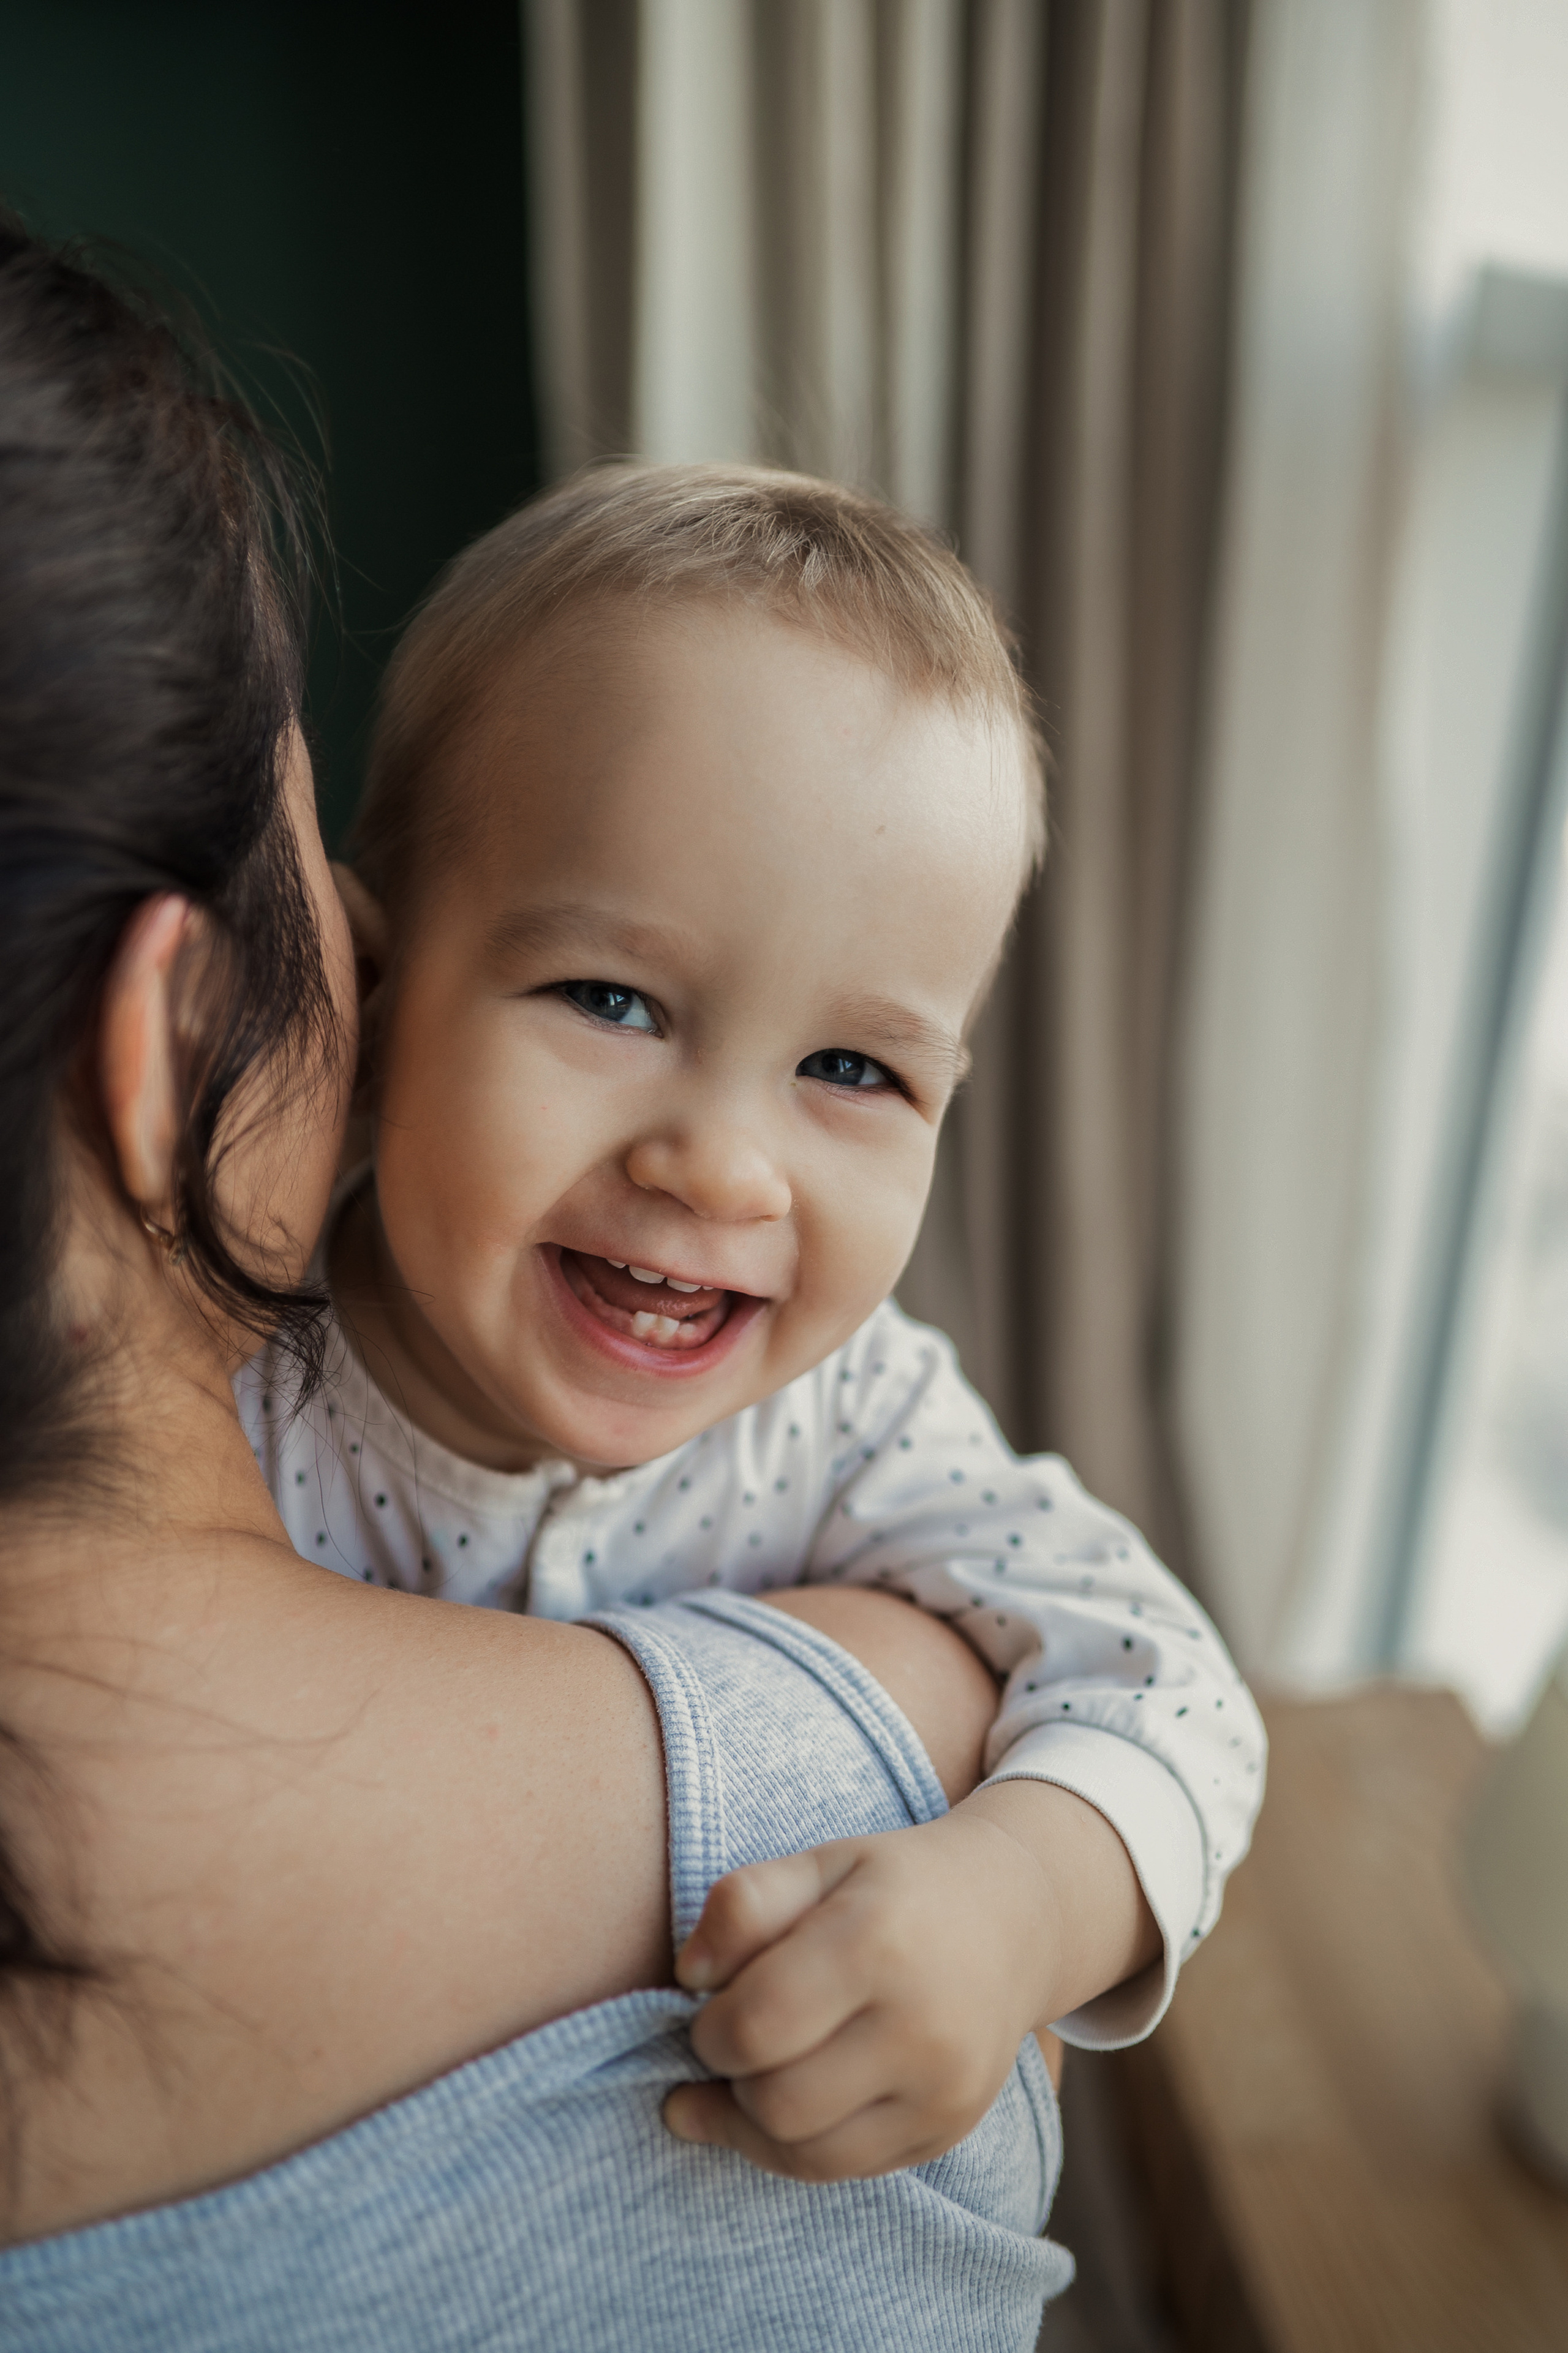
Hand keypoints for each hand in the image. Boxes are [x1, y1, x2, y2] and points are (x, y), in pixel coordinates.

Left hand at [663, 1779, 1155, 2180]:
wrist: (1014, 1917)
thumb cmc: (896, 1887)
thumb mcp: (820, 1863)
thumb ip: (742, 1903)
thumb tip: (688, 1977)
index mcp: (876, 1943)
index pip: (756, 2027)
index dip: (706, 2029)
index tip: (705, 2009)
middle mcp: (919, 2027)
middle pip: (776, 2103)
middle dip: (728, 2081)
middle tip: (729, 2043)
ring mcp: (942, 2089)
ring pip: (805, 2154)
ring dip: (751, 2126)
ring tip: (746, 2079)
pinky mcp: (948, 2129)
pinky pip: (845, 2169)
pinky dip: (797, 2148)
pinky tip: (787, 2105)